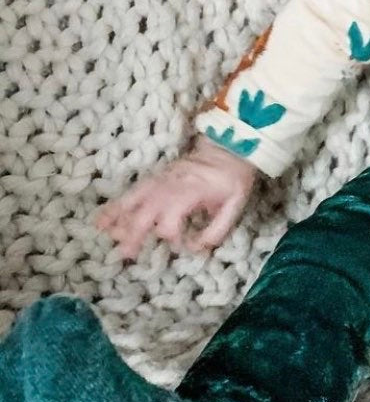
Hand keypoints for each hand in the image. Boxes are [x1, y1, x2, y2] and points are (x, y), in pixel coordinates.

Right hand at [94, 135, 259, 261]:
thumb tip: (197, 249)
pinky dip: (116, 205)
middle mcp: (171, 185)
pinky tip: (102, 219)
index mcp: (191, 191)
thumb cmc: (233, 178)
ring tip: (104, 234)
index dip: (172, 235)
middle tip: (126, 254)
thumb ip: (217, 229)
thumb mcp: (235, 204)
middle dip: (134, 232)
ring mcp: (160, 180)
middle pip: (146, 210)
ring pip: (134, 199)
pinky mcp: (156, 178)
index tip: (183, 244)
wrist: (229, 147)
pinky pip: (132, 191)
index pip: (171, 217)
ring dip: (118, 217)